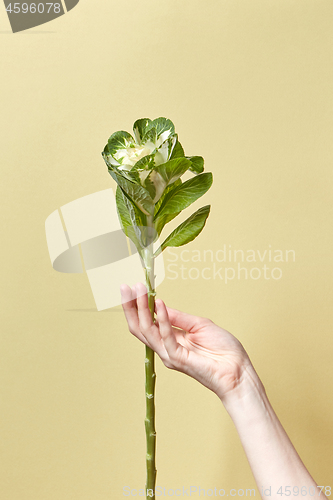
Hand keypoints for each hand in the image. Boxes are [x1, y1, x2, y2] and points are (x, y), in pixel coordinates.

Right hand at [120, 283, 255, 400]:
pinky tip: (160, 303)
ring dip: (141, 308)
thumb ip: (178, 317)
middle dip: (131, 306)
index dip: (138, 306)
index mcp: (170, 341)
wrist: (239, 371)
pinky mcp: (178, 359)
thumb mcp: (199, 325)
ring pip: (147, 331)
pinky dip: (162, 319)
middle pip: (140, 327)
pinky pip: (166, 337)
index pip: (146, 323)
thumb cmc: (223, 351)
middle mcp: (165, 349)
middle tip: (125, 287)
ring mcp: (169, 355)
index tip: (134, 287)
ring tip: (139, 290)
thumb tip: (160, 304)